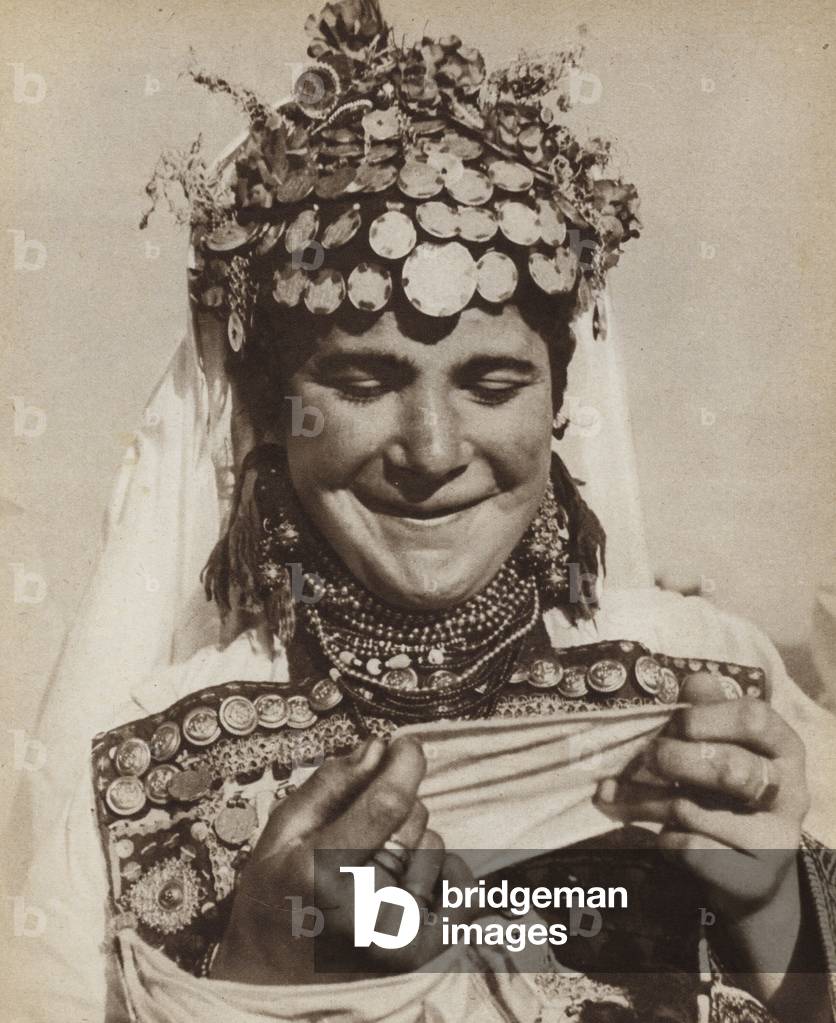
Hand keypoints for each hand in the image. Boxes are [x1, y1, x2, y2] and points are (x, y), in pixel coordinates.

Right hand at [212, 736, 471, 984]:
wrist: (273, 979)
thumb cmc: (275, 893)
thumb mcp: (282, 830)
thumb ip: (330, 785)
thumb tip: (377, 747)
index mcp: (321, 870)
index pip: (386, 803)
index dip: (405, 762)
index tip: (404, 744)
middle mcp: (363, 906)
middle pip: (413, 818)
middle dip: (397, 804)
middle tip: (362, 828)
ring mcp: (396, 934)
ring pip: (434, 846)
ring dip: (412, 842)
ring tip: (373, 865)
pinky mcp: (420, 950)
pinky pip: (454, 882)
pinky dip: (437, 870)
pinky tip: (403, 881)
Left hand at [595, 673, 808, 918]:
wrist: (746, 870)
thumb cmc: (726, 793)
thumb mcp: (722, 747)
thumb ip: (708, 713)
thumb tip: (695, 680)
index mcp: (784, 749)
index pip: (755, 719)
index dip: (706, 716)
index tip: (675, 724)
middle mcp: (789, 793)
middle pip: (731, 769)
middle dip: (674, 760)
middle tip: (644, 758)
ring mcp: (775, 839)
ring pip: (697, 812)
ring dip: (645, 800)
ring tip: (614, 794)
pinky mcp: (752, 877)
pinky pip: (691, 849)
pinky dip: (662, 837)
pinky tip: (653, 832)